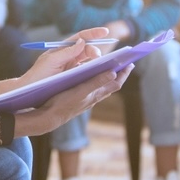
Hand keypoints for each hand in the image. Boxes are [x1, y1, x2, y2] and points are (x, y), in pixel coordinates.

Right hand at [14, 62, 131, 137]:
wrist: (49, 117)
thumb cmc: (63, 103)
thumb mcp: (80, 91)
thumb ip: (96, 82)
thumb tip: (114, 73)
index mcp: (96, 94)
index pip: (116, 83)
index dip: (124, 74)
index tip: (131, 63)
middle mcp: (93, 98)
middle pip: (111, 85)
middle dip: (120, 75)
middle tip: (126, 64)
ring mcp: (87, 100)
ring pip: (103, 88)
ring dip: (109, 78)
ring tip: (113, 69)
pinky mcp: (79, 100)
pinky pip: (94, 90)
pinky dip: (98, 82)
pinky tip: (93, 79)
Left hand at [18, 27, 108, 86]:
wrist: (29, 92)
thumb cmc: (38, 75)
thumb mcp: (51, 61)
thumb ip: (67, 52)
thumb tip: (82, 41)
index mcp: (63, 49)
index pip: (80, 37)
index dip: (93, 33)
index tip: (106, 32)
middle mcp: (69, 56)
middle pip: (87, 49)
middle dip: (95, 50)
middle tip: (98, 57)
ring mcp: (72, 67)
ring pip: (88, 60)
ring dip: (96, 61)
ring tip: (102, 64)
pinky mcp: (74, 78)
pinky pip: (87, 72)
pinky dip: (94, 71)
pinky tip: (99, 74)